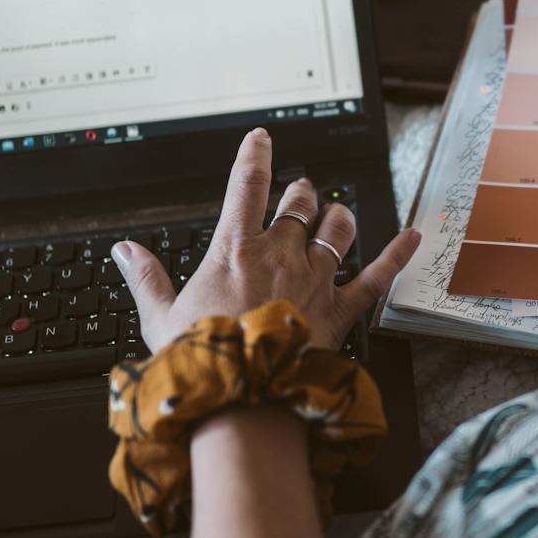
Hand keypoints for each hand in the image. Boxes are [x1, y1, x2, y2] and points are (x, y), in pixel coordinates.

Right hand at [111, 127, 420, 352]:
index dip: (256, 154)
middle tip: (298, 192)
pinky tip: (414, 236)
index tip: (261, 138)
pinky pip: (376, 275)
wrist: (243, 398)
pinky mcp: (340, 309)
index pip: (248, 185)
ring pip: (337, 229)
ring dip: (337, 216)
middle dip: (299, 192)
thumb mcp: (159, 318)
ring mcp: (314, 279)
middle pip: (298, 204)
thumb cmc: (202, 360)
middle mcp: (280, 254)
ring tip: (335, 213)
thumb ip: (145, 277)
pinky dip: (398, 254)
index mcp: (235, 250)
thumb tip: (124, 250)